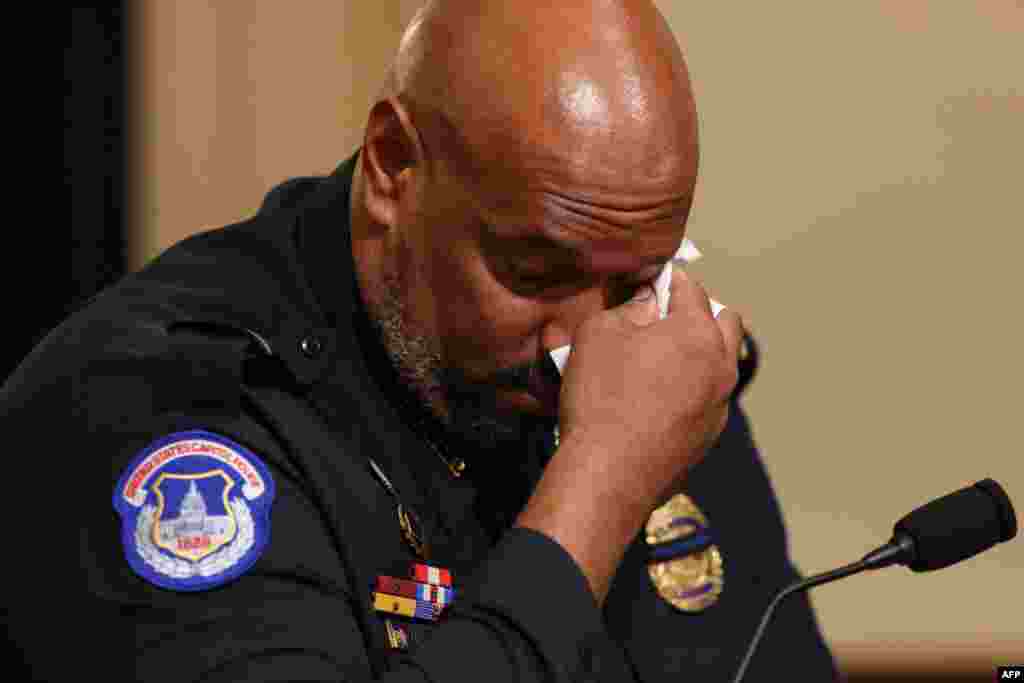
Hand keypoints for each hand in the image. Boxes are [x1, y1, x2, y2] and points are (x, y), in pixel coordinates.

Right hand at [516, 265, 742, 603]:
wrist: (609, 473)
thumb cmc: (601, 396)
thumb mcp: (598, 334)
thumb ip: (628, 308)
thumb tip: (647, 303)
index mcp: (698, 332)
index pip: (691, 289)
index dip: (667, 281)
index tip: (649, 283)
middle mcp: (721, 365)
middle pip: (726, 322)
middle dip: (699, 312)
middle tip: (662, 319)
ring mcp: (720, 405)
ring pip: (723, 362)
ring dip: (701, 351)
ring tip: (661, 359)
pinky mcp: (710, 436)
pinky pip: (710, 398)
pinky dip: (693, 387)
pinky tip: (658, 398)